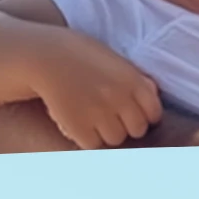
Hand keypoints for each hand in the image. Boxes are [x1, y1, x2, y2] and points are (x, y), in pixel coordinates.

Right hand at [22, 32, 163, 148]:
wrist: (44, 56)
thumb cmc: (80, 54)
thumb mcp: (114, 59)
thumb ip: (134, 77)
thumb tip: (153, 93)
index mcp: (132, 80)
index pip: (154, 113)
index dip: (145, 115)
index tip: (133, 113)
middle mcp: (120, 98)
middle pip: (137, 130)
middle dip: (126, 125)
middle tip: (111, 116)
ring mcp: (99, 113)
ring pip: (116, 139)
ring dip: (106, 132)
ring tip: (92, 117)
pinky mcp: (78, 126)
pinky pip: (93, 144)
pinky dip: (86, 137)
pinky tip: (78, 122)